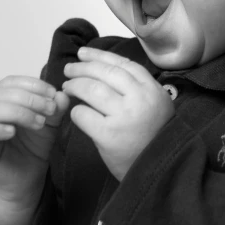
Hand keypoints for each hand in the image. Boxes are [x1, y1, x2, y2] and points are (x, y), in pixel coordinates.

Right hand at [0, 76, 69, 204]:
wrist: (26, 177)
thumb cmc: (33, 146)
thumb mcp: (50, 124)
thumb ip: (56, 109)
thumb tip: (62, 94)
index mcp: (2, 98)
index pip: (10, 81)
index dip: (31, 84)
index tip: (52, 93)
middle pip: (0, 93)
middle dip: (28, 99)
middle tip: (49, 109)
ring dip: (16, 112)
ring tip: (38, 123)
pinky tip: (12, 132)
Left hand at [62, 47, 175, 181]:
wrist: (158, 171)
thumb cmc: (153, 137)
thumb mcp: (156, 106)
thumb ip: (136, 88)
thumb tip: (103, 68)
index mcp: (152, 89)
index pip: (122, 64)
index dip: (100, 56)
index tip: (83, 53)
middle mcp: (139, 99)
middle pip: (105, 73)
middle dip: (83, 68)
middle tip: (69, 69)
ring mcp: (124, 116)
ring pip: (92, 89)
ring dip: (75, 85)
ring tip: (67, 87)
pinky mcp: (109, 135)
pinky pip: (84, 115)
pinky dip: (76, 112)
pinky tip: (75, 113)